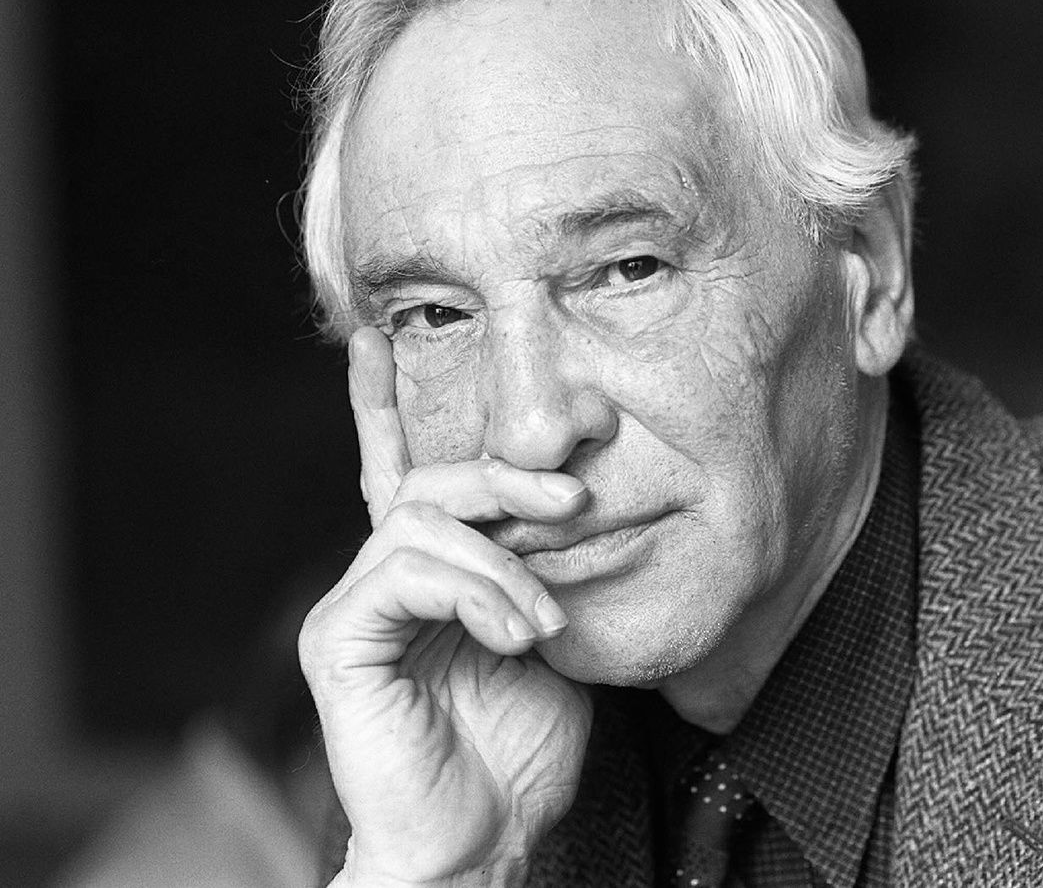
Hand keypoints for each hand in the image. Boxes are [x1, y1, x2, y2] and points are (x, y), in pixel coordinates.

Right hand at [300, 328, 593, 887]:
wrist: (486, 841)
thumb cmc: (519, 749)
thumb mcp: (552, 638)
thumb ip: (544, 568)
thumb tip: (575, 497)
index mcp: (431, 571)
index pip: (403, 470)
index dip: (383, 401)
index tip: (374, 335)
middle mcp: (385, 575)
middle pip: (432, 478)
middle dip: (508, 477)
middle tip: (574, 504)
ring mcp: (357, 605)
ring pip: (423, 520)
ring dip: (504, 565)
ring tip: (544, 624)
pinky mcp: (338, 639)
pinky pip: (404, 572)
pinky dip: (473, 593)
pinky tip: (512, 636)